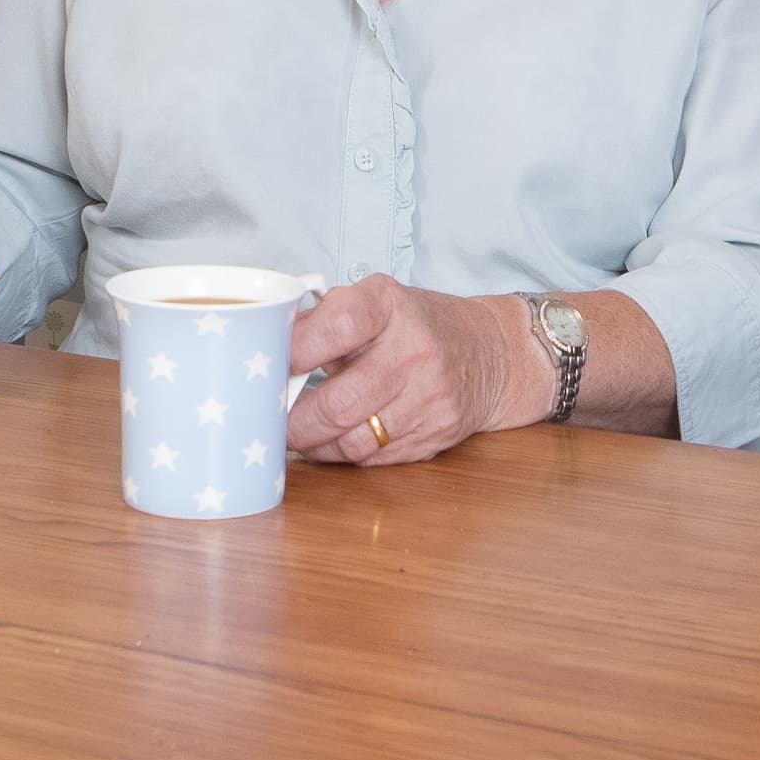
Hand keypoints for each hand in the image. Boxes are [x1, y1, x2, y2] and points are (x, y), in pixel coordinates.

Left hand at [286, 276, 538, 465]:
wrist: (491, 353)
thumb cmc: (418, 324)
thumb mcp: (377, 301)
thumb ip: (325, 319)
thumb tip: (268, 345)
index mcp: (391, 306)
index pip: (338, 326)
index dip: (295, 350)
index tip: (268, 365)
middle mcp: (415, 351)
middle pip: (340, 402)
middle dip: (294, 420)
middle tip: (268, 421)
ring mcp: (430, 398)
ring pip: (354, 441)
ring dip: (314, 445)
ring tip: (295, 436)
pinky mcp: (436, 434)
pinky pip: (374, 458)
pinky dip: (343, 454)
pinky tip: (330, 443)